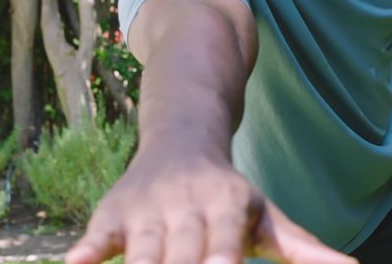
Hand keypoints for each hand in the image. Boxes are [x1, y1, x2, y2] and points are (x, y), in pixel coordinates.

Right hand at [64, 150, 356, 263]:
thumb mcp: (267, 217)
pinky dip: (86, 254)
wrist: (181, 139)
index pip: (225, 244)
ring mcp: (146, 209)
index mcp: (227, 204)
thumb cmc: (230, 196)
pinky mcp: (111, 215)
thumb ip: (304, 249)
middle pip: (180, 255)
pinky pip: (96, 239)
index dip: (221, 260)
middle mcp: (186, 204)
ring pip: (141, 251)